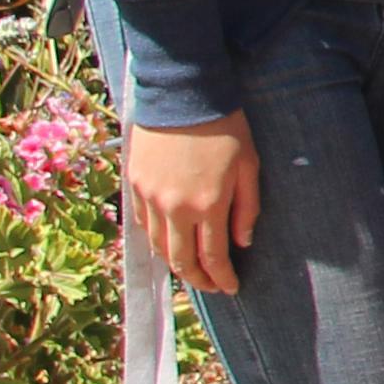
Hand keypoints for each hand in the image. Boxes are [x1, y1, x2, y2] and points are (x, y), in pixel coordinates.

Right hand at [122, 118, 258, 293]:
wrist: (182, 95)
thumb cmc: (225, 128)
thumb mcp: (249, 166)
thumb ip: (247, 208)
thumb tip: (243, 243)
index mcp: (209, 205)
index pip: (214, 257)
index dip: (223, 278)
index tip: (232, 288)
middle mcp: (175, 208)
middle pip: (182, 261)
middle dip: (198, 280)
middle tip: (212, 286)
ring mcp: (150, 198)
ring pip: (159, 247)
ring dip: (175, 264)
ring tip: (191, 270)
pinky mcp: (134, 186)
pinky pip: (143, 226)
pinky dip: (157, 241)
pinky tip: (169, 243)